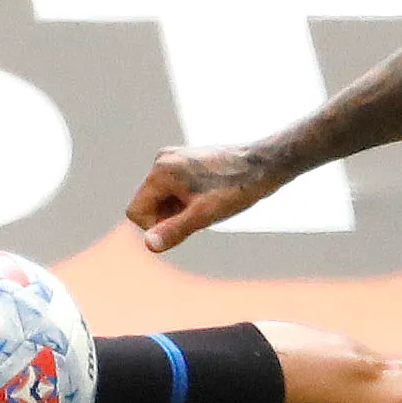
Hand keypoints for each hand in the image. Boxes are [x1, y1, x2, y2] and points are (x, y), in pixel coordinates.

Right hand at [123, 144, 281, 253]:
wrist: (265, 163)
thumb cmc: (236, 189)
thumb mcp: (204, 216)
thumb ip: (174, 230)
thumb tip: (149, 245)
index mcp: (160, 171)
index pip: (136, 212)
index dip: (156, 227)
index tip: (186, 225)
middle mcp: (162, 159)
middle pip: (148, 204)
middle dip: (170, 217)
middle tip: (201, 214)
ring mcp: (174, 157)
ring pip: (163, 198)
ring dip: (180, 210)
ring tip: (208, 204)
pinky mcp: (187, 159)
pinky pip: (175, 188)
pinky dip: (188, 199)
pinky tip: (211, 197)